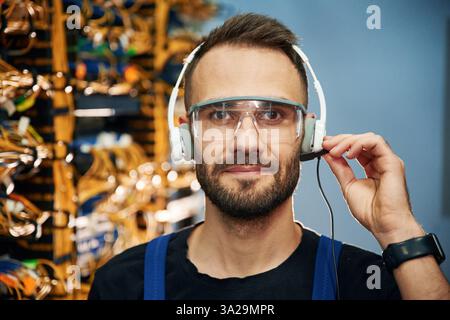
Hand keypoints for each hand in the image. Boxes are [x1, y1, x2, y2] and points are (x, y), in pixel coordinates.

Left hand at [322, 132, 423, 247]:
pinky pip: (376, 143)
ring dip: (348, 141)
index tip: (324, 145)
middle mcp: (381, 162)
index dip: (340, 144)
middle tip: (326, 145)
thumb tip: (328, 155)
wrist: (384, 225)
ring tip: (335, 151)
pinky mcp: (393, 162)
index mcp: (371, 168)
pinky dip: (360, 143)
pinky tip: (349, 153)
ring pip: (368, 138)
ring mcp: (388, 161)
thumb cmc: (371, 212)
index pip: (356, 148)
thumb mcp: (348, 185)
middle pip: (361, 140)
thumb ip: (339, 168)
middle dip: (341, 140)